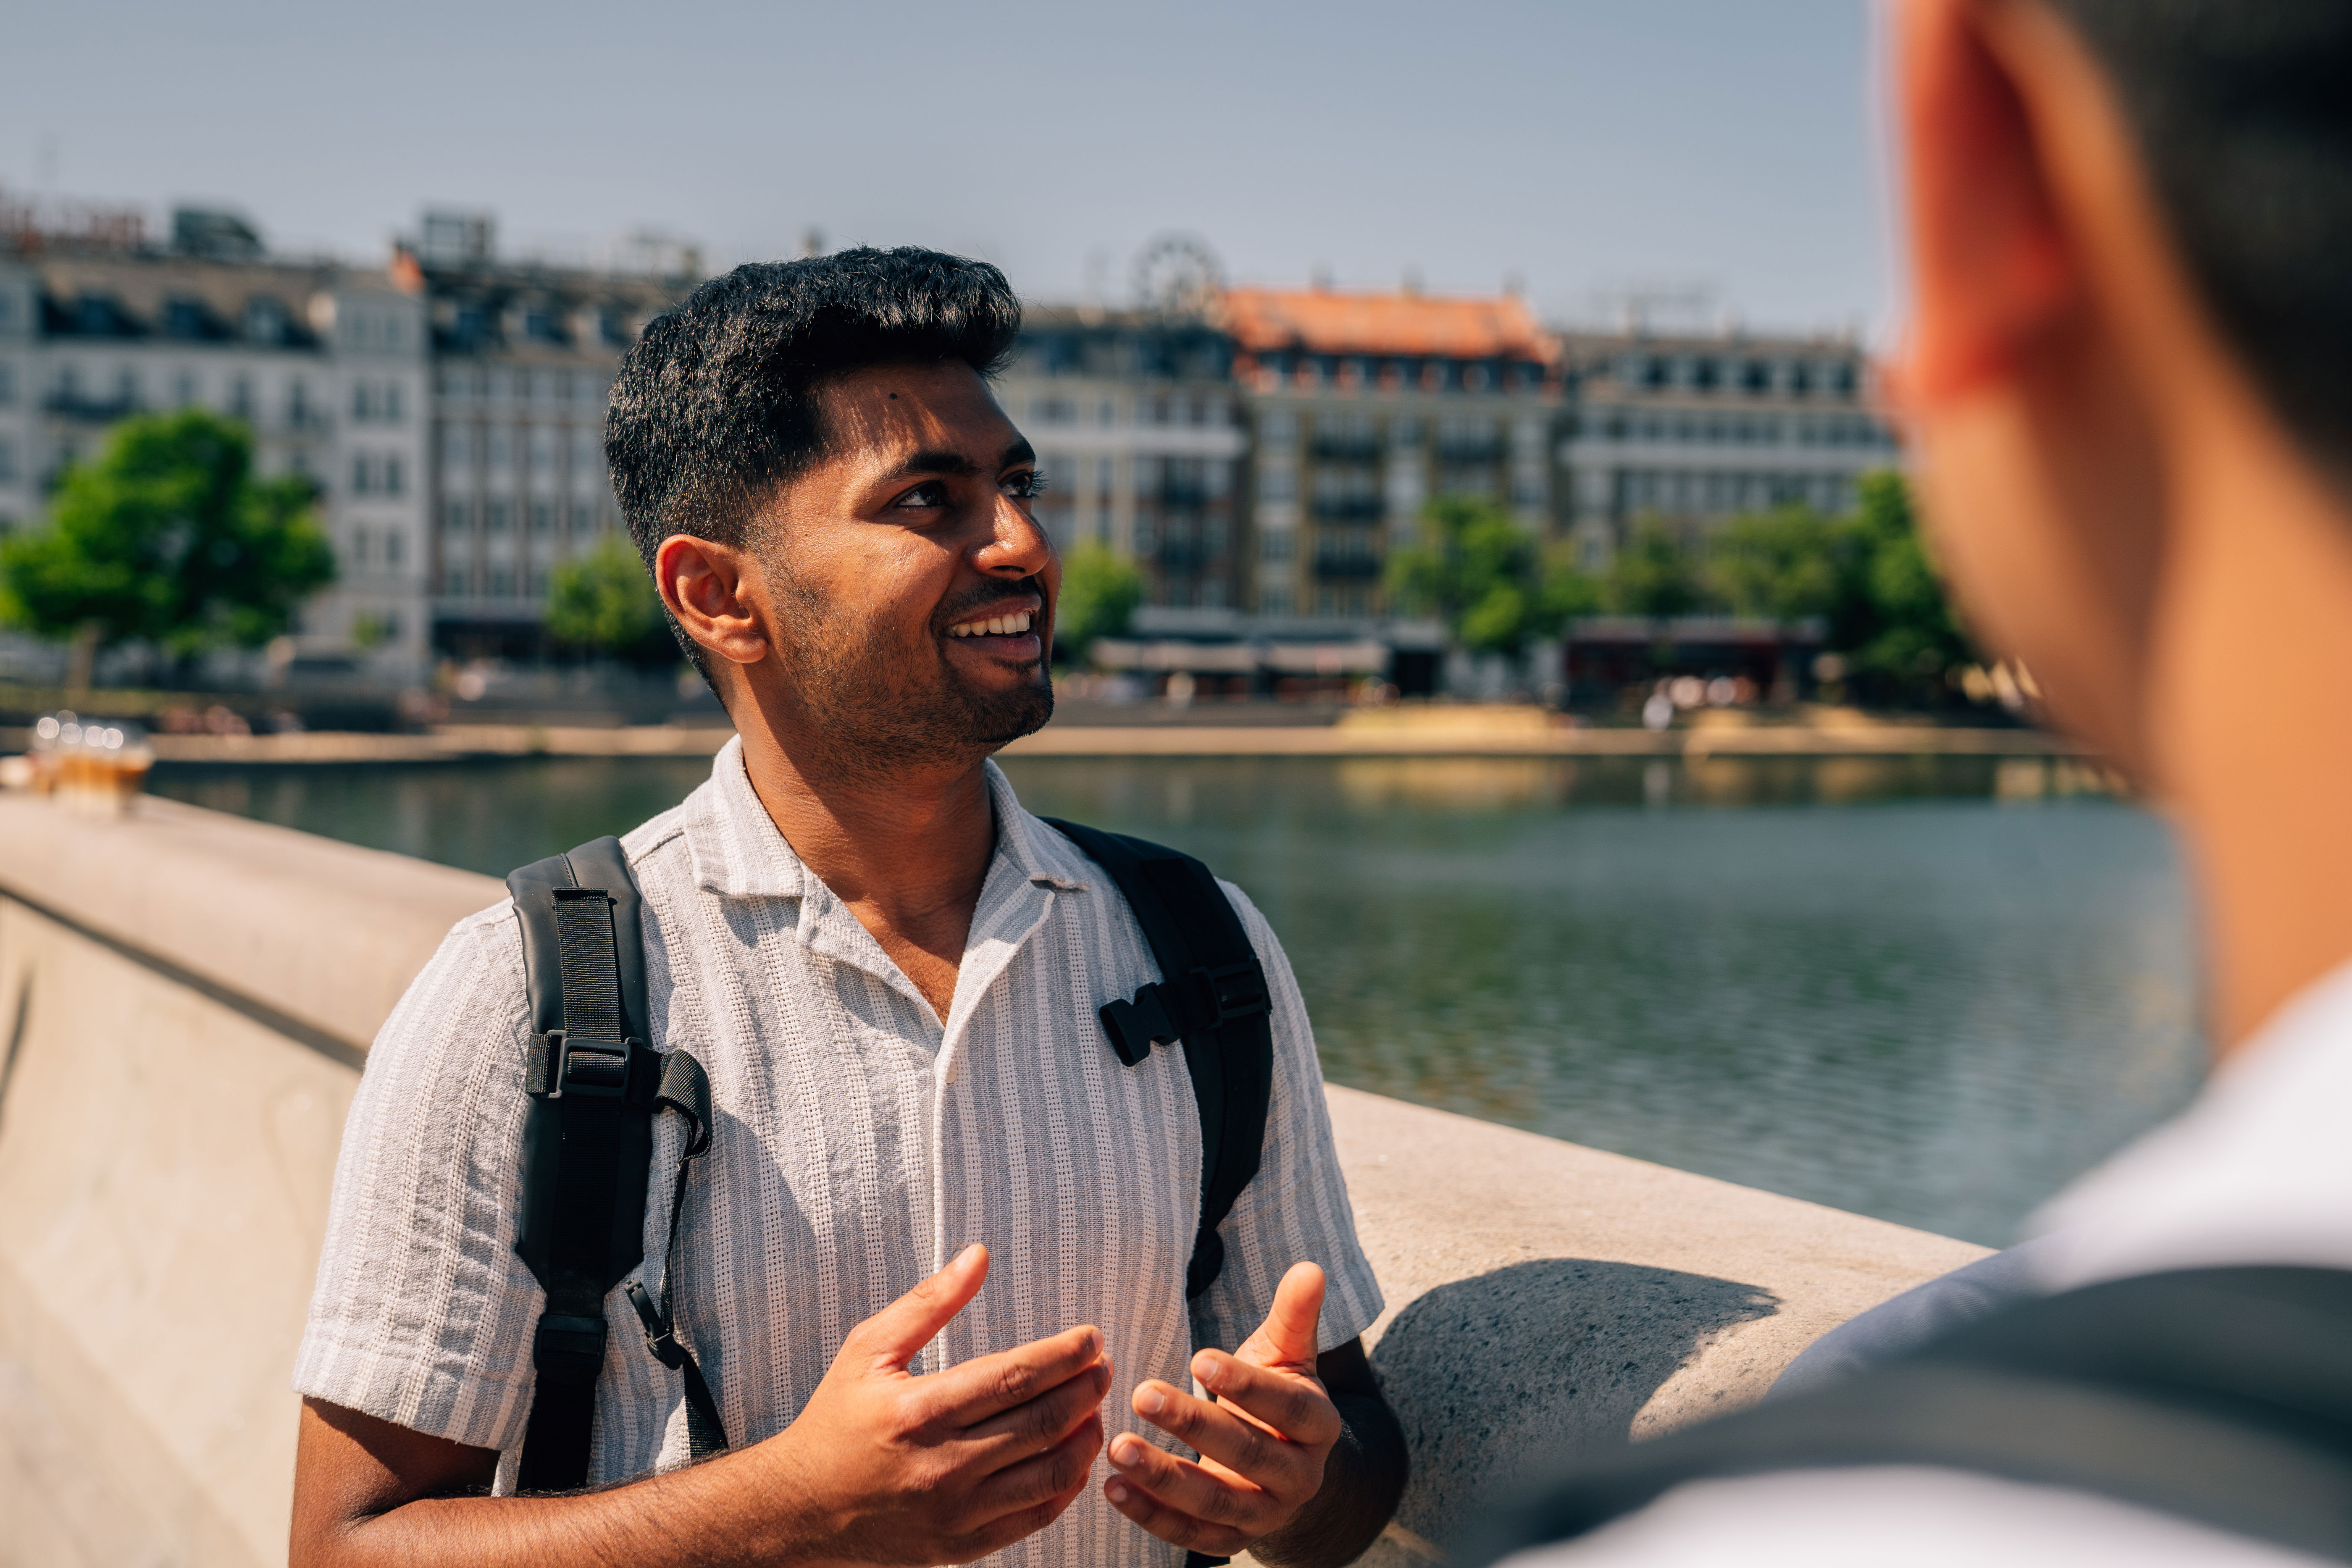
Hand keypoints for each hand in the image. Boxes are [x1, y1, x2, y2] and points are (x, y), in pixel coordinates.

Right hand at [765, 1244, 1110, 1565]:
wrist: (799, 1507)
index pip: (1016, 1377)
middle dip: (1087, 1389)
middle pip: (1043, 1423)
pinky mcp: (962, 1545)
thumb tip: (979, 1256)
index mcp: (920, 1411)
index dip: (1066, 1355)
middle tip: (1104, 1366)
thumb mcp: (868, 1350)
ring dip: (1086, 1437)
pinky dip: (1066, 1486)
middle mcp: (942, 1466)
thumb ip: (928, 1302)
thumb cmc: (835, 1421)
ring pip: (1050, 1474)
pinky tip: (1074, 1456)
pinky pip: (1034, 1517)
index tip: (1092, 1337)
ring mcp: (955, 1512)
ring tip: (1095, 1408)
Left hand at [1103, 1261, 1342, 1559]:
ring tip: (1118, 1447)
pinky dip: (1152, 1516)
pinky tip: (1113, 1489)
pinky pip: (1192, 1536)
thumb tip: (1310, 1268)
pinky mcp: (1233, 1542)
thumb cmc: (1279, 1394)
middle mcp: (1300, 1478)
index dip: (1246, 1385)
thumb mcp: (1289, 1355)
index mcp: (1319, 1427)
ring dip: (1164, 1478)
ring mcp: (1267, 1515)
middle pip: (1248, 1454)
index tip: (1197, 1356)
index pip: (1287, 1409)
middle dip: (1193, 1425)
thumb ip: (1294, 1315)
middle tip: (1141, 1393)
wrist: (1288, 1465)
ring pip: (1216, 1503)